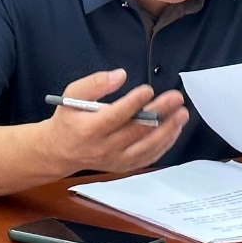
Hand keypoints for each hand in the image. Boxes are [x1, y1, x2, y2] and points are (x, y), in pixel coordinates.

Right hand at [44, 69, 187, 174]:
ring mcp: (115, 160)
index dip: (133, 103)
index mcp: (88, 130)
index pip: (114, 117)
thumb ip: (94, 83)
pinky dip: (164, 144)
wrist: (60, 151)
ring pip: (146, 147)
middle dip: (159, 112)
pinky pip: (148, 157)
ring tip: (181, 113)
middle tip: (175, 98)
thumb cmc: (68, 119)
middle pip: (135, 130)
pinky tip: (175, 129)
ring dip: (167, 130)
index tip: (148, 89)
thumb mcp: (71, 95)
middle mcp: (103, 148)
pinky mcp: (124, 166)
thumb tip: (120, 75)